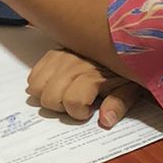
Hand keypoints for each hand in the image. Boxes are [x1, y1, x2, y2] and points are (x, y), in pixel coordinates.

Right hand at [27, 48, 141, 127]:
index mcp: (92, 74)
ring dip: (48, 95)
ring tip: (65, 94)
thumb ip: (118, 105)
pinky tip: (57, 84)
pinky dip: (41, 84)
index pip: (72, 102)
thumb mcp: (129, 89)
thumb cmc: (123, 70)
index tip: (89, 110)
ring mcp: (60, 57)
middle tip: (76, 103)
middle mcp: (72, 64)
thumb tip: (105, 120)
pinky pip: (33, 74)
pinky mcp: (53, 53)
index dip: (79, 113)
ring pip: (36, 87)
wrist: (120, 42)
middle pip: (49, 97)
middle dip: (62, 107)